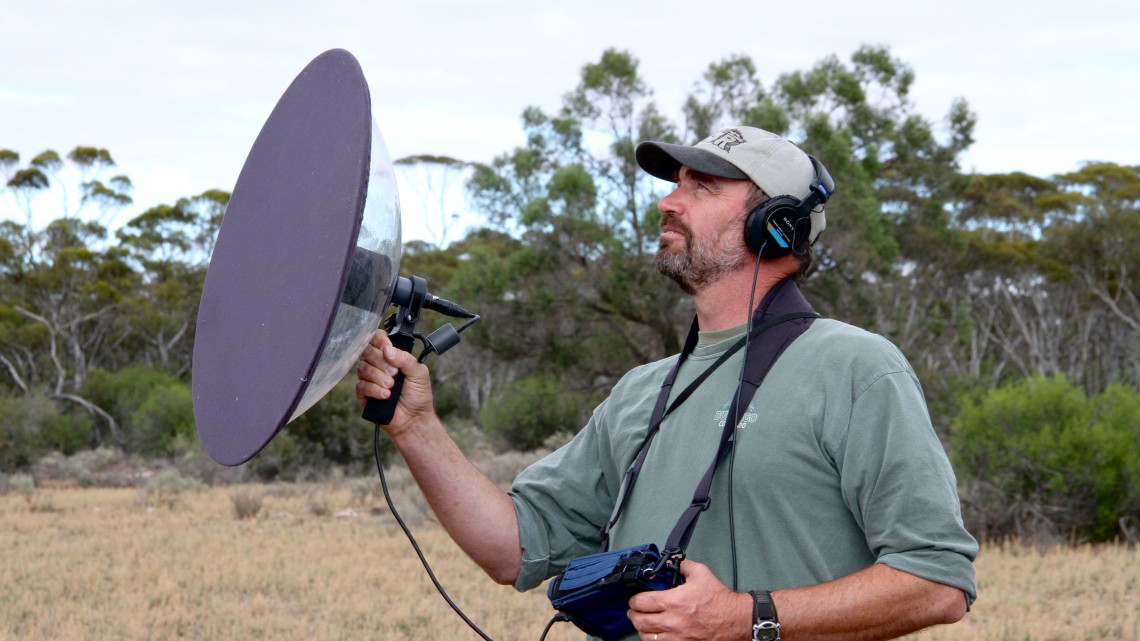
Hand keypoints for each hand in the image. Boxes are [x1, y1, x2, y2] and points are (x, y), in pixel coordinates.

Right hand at [355, 330, 434, 433]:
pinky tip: (385, 395)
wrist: (414, 418)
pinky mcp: (363, 394)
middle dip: (381, 362)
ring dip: (379, 377)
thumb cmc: (418, 395)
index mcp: (391, 356)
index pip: (378, 339)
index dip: (381, 341)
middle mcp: (378, 364)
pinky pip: (361, 385)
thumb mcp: (419, 373)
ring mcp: (369, 378)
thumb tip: (388, 349)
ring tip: (392, 386)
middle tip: (395, 374)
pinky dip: (374, 389)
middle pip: (367, 351)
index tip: (389, 350)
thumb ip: (405, 358)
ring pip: (363, 368)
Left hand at [627, 560, 751, 640]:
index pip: (641, 602)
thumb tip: (669, 561)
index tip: (635, 599)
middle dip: (633, 614)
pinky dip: (653, 640)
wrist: (735, 620)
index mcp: (674, 601)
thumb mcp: (701, 573)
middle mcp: (672, 621)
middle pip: (640, 621)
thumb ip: (682, 565)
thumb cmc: (719, 599)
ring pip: (646, 636)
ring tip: (642, 623)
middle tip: (634, 611)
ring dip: (641, 629)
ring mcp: (677, 637)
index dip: (634, 600)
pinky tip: (654, 634)